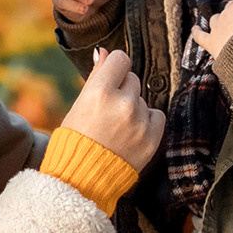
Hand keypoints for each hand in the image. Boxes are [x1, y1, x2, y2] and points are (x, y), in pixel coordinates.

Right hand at [57, 48, 164, 171]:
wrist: (83, 180)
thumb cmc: (76, 141)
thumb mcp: (79, 105)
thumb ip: (96, 76)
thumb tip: (104, 52)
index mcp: (100, 92)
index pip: (120, 59)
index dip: (114, 68)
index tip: (110, 78)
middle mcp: (122, 103)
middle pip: (132, 78)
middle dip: (122, 89)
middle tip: (108, 110)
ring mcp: (139, 121)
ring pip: (143, 98)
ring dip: (133, 107)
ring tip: (117, 126)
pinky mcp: (152, 137)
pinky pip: (157, 115)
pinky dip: (147, 121)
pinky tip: (131, 132)